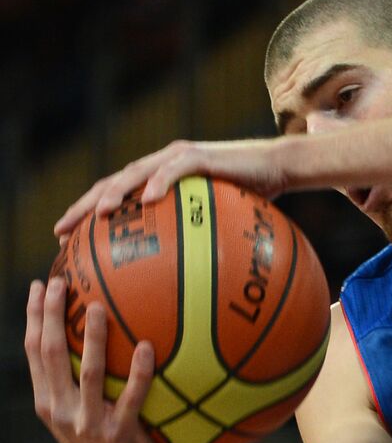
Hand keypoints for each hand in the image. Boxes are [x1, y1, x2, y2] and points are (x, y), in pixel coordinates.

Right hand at [25, 277, 170, 442]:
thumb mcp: (83, 417)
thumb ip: (81, 385)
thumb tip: (97, 340)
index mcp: (48, 403)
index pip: (34, 352)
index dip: (35, 318)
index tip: (39, 286)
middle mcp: (60, 411)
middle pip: (50, 355)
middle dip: (52, 316)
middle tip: (61, 282)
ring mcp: (87, 423)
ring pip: (88, 372)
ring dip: (93, 338)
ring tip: (98, 306)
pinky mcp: (118, 434)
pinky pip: (132, 397)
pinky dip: (140, 372)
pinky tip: (149, 347)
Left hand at [54, 137, 290, 236]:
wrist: (280, 167)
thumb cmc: (254, 198)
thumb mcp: (221, 226)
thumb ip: (198, 243)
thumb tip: (186, 286)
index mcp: (158, 179)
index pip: (113, 196)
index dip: (86, 216)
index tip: (66, 240)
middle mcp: (160, 164)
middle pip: (111, 184)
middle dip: (83, 207)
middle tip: (61, 232)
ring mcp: (177, 158)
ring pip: (134, 173)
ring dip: (114, 194)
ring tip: (98, 216)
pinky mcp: (199, 156)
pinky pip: (174, 171)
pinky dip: (158, 183)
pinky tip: (146, 201)